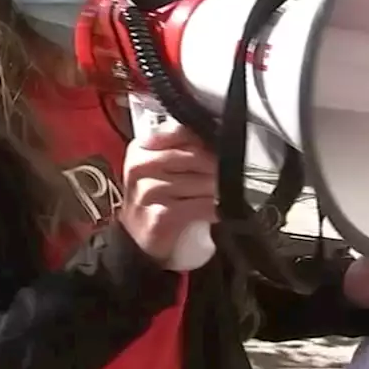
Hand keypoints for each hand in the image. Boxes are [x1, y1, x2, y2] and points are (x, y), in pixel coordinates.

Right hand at [119, 122, 216, 263]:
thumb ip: (181, 147)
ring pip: (202, 182)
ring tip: (222, 195)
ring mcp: (148, 192)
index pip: (181, 131)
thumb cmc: (155, 198)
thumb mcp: (160, 166)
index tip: (218, 152)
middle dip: (217, 168)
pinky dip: (213, 209)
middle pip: (196, 156)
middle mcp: (140, 167)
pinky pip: (201, 206)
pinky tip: (217, 211)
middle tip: (229, 176)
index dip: (205, 142)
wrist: (138, 237)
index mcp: (140, 148)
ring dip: (218, 190)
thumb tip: (217, 140)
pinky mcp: (160, 216)